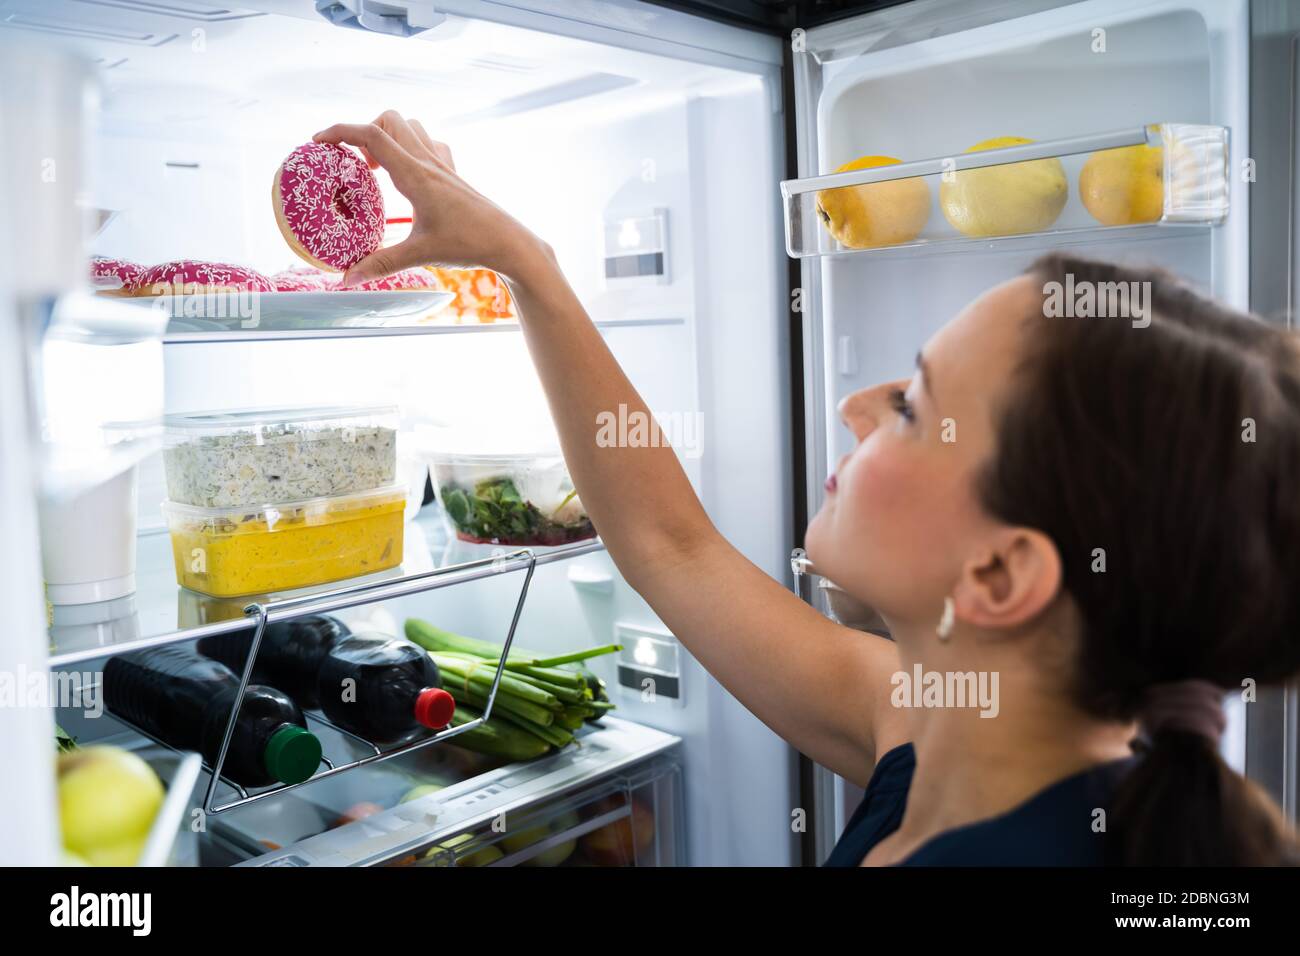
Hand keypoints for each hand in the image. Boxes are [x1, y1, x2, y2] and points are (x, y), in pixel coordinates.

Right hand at [313, 111, 542, 286]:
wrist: (509, 242)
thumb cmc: (468, 244)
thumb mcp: (420, 255)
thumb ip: (381, 263)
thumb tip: (346, 279)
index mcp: (416, 175)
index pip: (372, 136)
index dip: (340, 131)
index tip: (318, 141)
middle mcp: (429, 162)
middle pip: (390, 120)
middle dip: (364, 132)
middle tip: (356, 165)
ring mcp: (443, 165)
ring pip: (410, 127)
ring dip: (389, 136)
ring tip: (378, 169)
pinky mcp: (453, 174)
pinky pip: (428, 144)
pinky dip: (411, 147)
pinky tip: (408, 176)